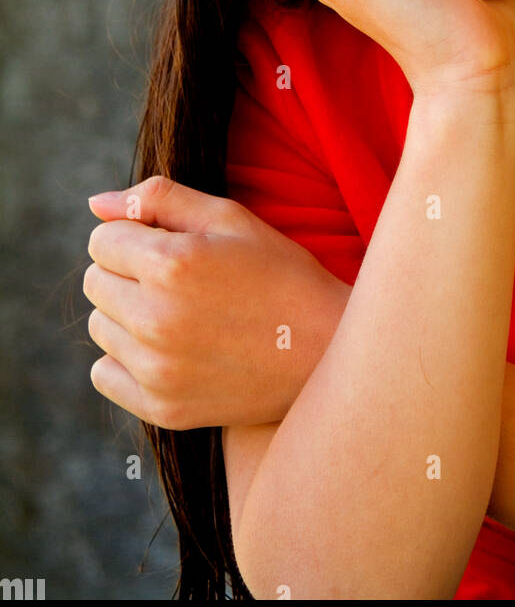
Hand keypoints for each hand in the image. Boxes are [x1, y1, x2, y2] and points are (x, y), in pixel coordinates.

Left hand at [83, 176, 350, 429]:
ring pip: (99, 327)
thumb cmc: (280, 273)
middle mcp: (155, 319)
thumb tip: (96, 204)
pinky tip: (171, 349)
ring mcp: (157, 370)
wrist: (326, 349)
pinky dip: (127, 359)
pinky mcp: (162, 407)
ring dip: (127, 315)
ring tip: (181, 313)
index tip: (170, 245)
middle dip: (127, 272)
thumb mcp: (230, 219)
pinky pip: (104, 374)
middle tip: (179, 280)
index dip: (135, 236)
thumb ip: (160, 199)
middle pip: (95, 282)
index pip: (102, 240)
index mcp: (171, 264)